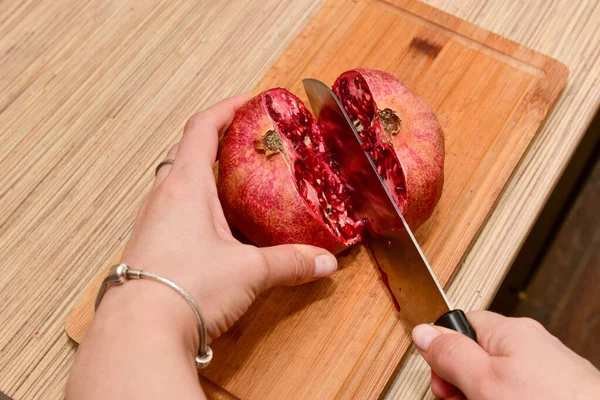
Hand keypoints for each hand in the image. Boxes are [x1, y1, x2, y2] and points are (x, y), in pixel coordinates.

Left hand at [118, 93, 337, 342]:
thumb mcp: (248, 271)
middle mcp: (163, 196)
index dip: (227, 108)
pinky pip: (175, 212)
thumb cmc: (185, 286)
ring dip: (206, 176)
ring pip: (179, 183)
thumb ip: (289, 262)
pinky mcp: (151, 246)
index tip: (250, 102)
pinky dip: (198, 208)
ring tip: (237, 183)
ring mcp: (153, 221)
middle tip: (247, 143)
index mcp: (185, 184)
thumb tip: (324, 261)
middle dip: (218, 141)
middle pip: (188, 151)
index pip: (202, 128)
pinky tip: (218, 229)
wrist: (138, 331)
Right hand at [412, 311, 599, 398]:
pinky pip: (521, 390)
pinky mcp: (560, 390)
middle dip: (464, 380)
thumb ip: (450, 354)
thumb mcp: (484, 381)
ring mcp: (549, 368)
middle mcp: (531, 343)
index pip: (460, 323)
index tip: (441, 380)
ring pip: (499, 377)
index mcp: (510, 330)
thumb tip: (423, 331)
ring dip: (484, 395)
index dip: (444, 353)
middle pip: (478, 353)